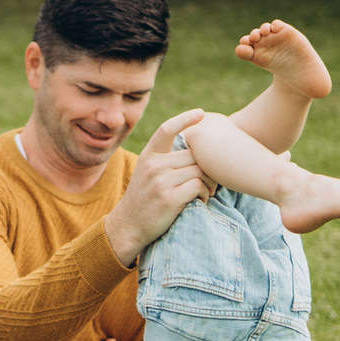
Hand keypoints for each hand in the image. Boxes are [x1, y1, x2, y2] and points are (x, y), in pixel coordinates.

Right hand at [103, 108, 210, 266]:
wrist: (128, 227)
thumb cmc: (144, 198)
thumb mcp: (147, 172)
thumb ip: (166, 159)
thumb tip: (198, 148)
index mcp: (148, 156)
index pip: (166, 129)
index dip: (184, 119)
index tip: (201, 113)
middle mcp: (153, 165)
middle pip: (195, 155)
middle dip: (209, 168)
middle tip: (211, 181)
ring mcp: (160, 182)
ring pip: (200, 171)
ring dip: (210, 183)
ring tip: (206, 192)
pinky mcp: (169, 198)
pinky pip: (198, 187)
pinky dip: (205, 194)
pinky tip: (201, 200)